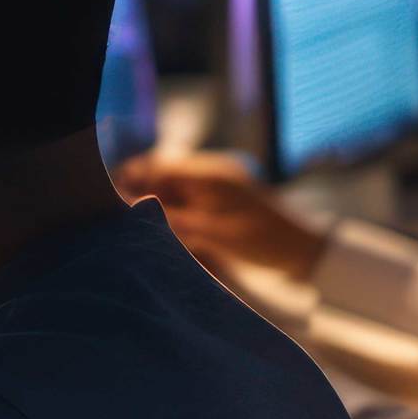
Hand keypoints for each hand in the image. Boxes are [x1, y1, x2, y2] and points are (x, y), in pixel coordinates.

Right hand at [118, 151, 330, 278]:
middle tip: (122, 227)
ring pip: (169, 196)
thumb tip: (130, 210)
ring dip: (155, 215)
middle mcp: (208, 177)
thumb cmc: (267, 241)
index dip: (130, 181)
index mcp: (209, 174)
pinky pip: (184, 209)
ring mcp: (213, 192)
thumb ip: (173, 221)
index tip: (111, 204)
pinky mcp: (217, 208)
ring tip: (142, 238)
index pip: (157, 166)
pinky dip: (173, 223)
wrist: (307, 252)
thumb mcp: (216, 234)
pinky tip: (168, 242)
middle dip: (139, 200)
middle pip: (159, 180)